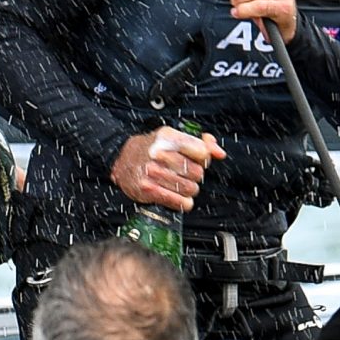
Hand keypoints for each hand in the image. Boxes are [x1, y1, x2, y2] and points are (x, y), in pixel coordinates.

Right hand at [110, 125, 227, 210]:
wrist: (120, 160)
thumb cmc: (151, 148)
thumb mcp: (173, 138)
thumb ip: (201, 143)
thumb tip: (219, 153)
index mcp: (167, 137)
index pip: (202, 153)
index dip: (202, 159)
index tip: (195, 160)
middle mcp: (159, 154)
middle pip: (197, 173)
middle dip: (194, 175)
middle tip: (183, 173)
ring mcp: (152, 172)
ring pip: (191, 189)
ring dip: (188, 189)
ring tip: (178, 184)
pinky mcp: (147, 189)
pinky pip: (180, 202)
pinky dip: (183, 202)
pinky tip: (177, 197)